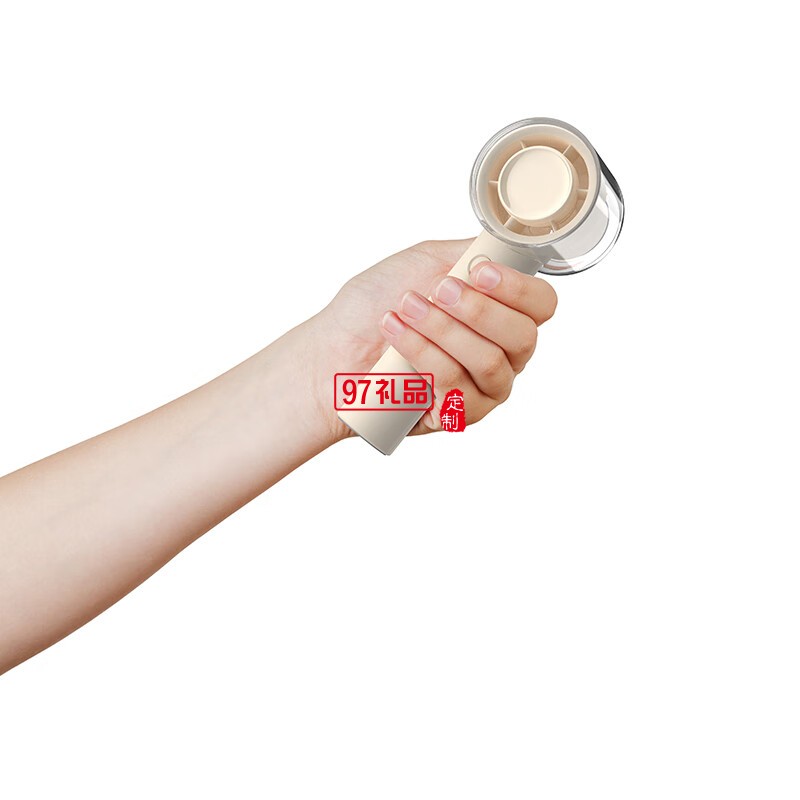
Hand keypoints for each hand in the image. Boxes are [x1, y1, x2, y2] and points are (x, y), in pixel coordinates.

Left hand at [311, 239, 557, 441]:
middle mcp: (503, 355)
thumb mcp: (424, 262)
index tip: (479, 272)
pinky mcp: (455, 415)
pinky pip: (453, 386)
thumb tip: (501, 246)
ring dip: (442, 330)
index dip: (518, 288)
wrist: (332, 349)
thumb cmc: (375, 305)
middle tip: (437, 290)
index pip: (541, 305)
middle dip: (477, 310)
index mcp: (502, 315)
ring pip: (488, 362)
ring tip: (405, 308)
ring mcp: (483, 390)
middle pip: (522, 337)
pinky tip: (395, 335)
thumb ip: (467, 252)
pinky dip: (421, 355)